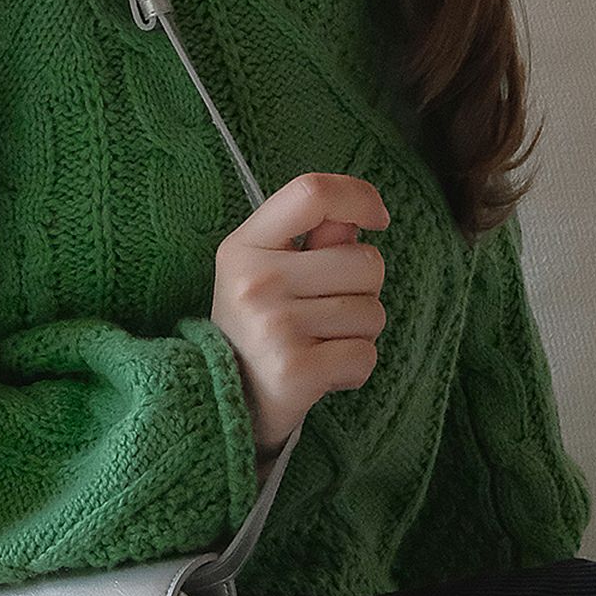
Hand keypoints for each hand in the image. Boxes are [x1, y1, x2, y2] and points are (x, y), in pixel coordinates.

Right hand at [210, 172, 389, 458]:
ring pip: (372, 312)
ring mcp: (274, 327)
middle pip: (365, 261)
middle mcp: (255, 283)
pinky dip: (354, 370)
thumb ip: (312, 240)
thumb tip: (358, 218)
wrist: (218, 402)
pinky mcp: (295, 371)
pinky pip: (366, 356)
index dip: (359, 196)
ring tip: (318, 346)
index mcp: (242, 249)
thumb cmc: (255, 330)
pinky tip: (323, 374)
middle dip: (361, 290)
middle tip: (322, 315)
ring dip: (358, 334)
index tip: (377, 220)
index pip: (312, 193)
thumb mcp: (265, 274)